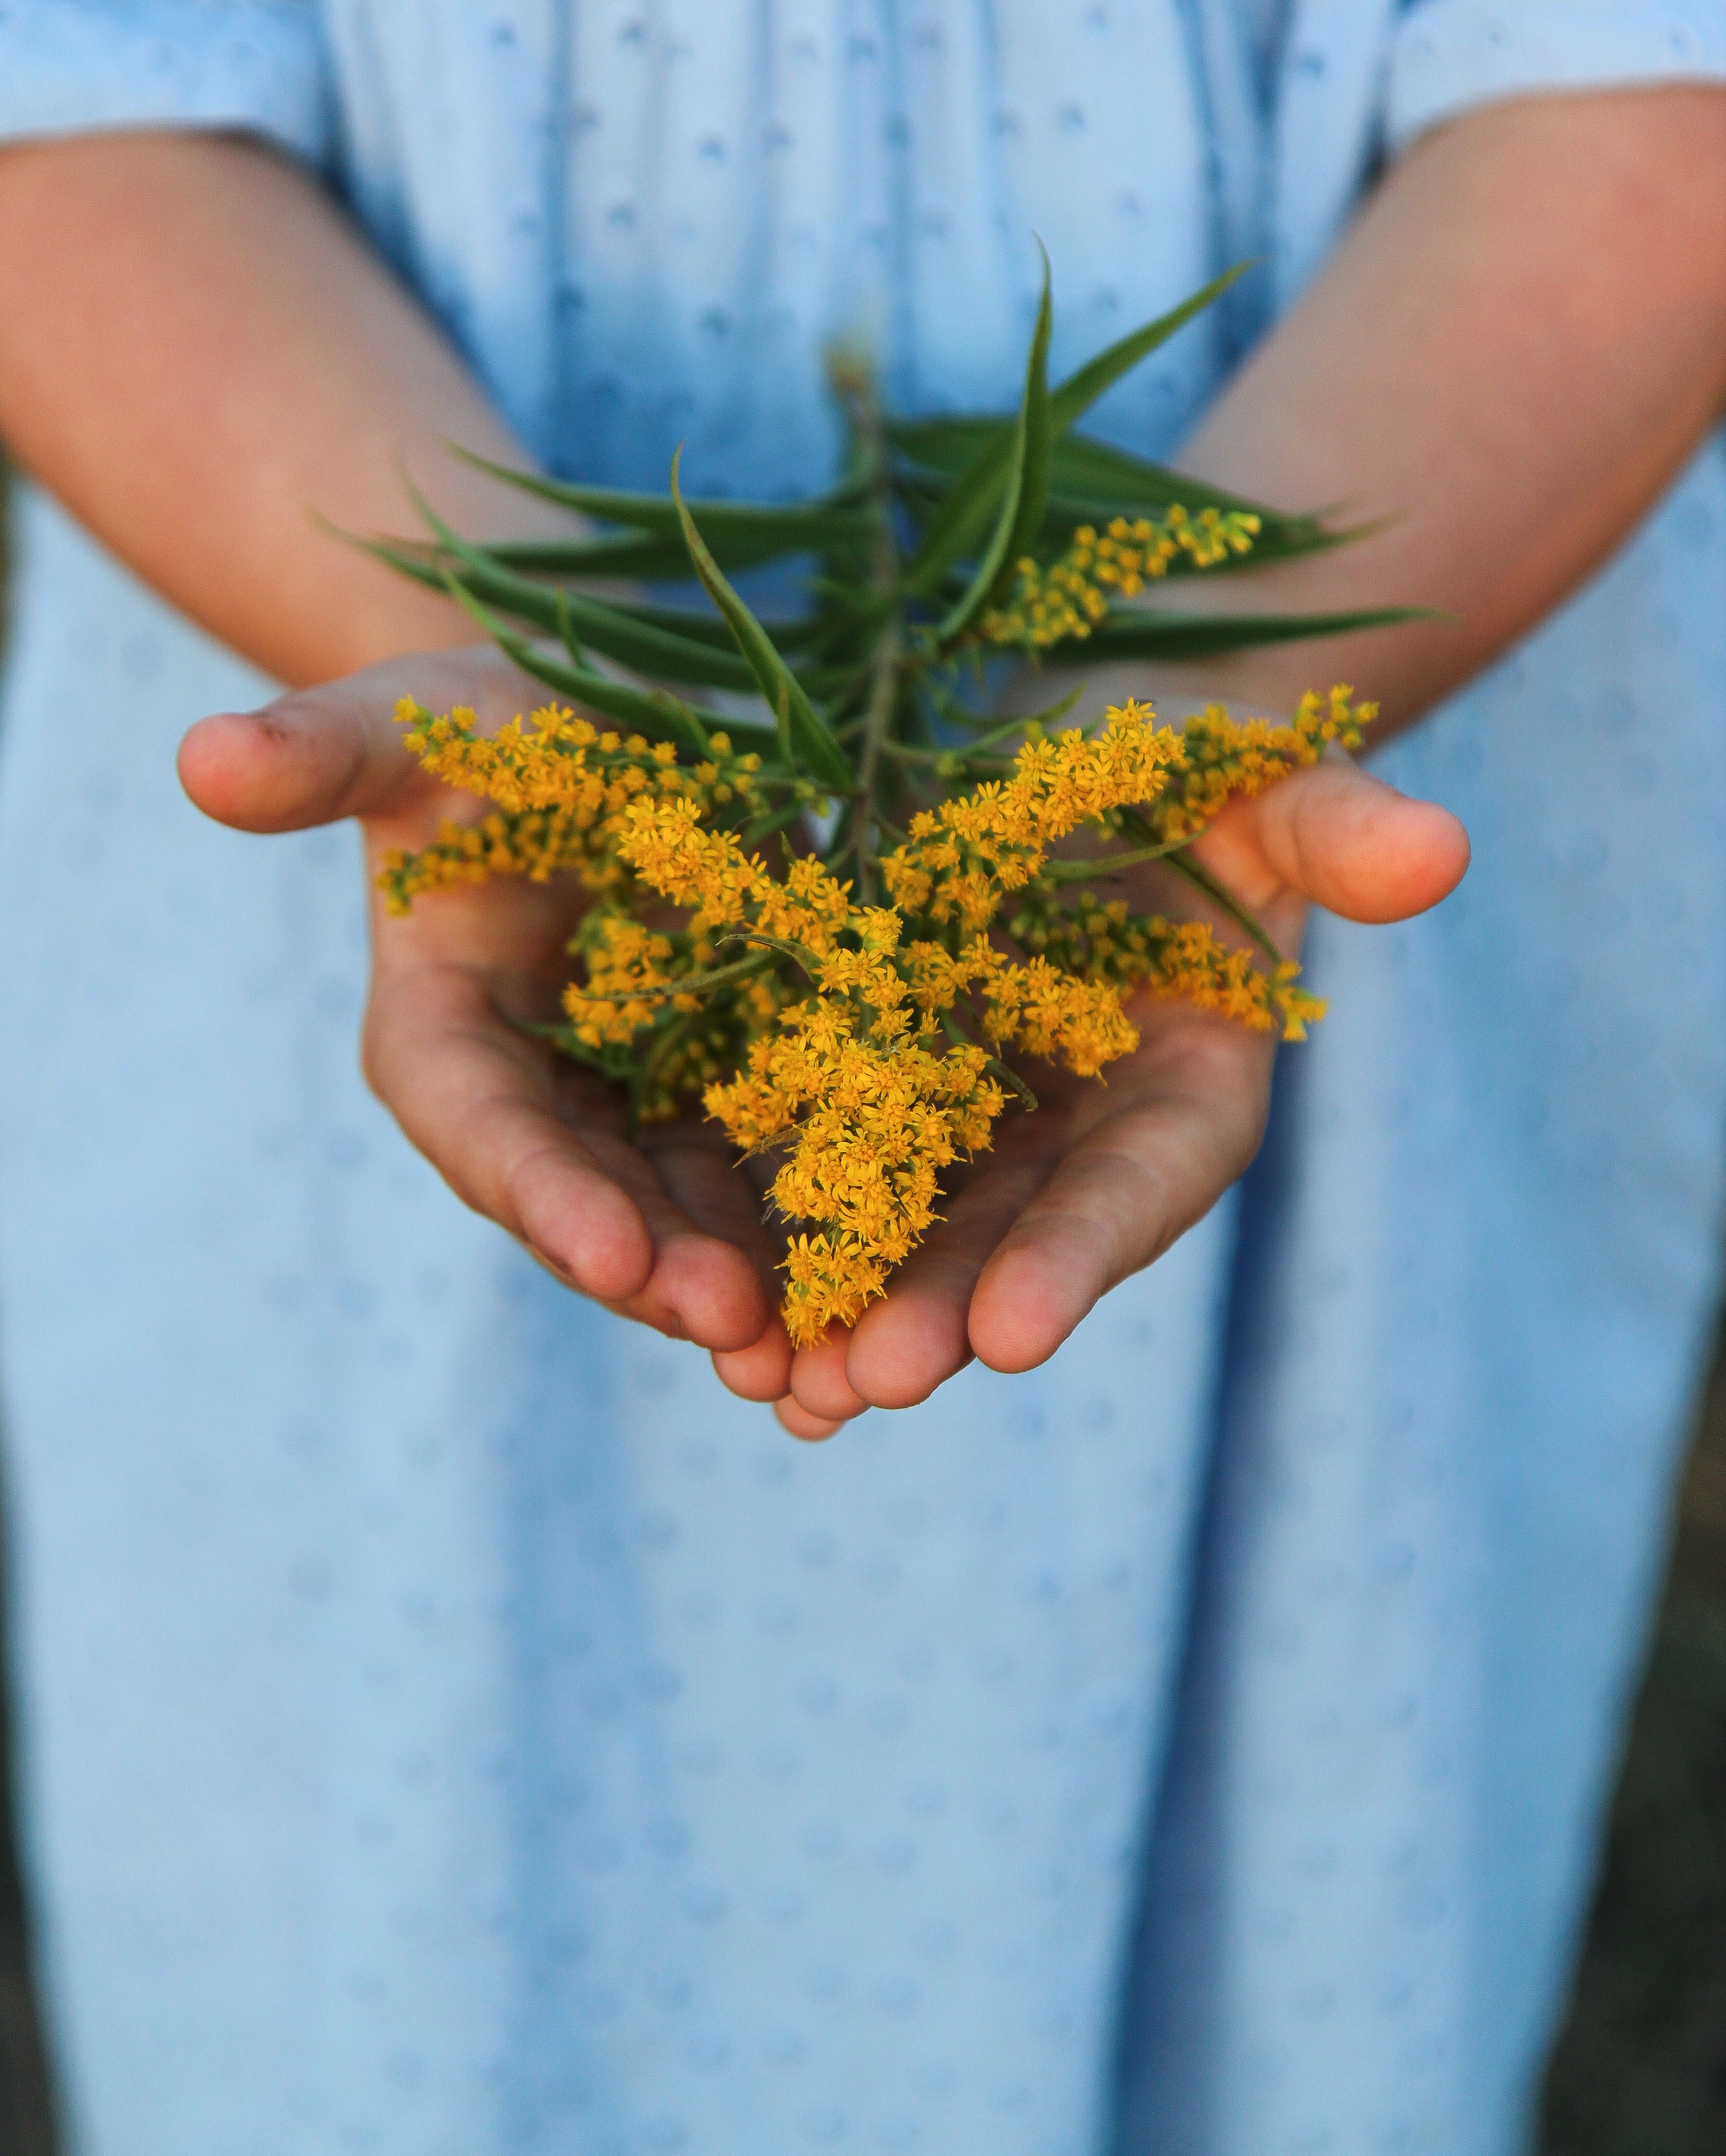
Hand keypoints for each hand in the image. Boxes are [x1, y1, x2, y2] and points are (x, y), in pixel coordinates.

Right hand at [178, 645, 795, 1384]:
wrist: (590, 727)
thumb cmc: (481, 725)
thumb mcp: (409, 721)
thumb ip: (319, 754)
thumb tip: (201, 757)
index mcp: (440, 1038)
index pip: (483, 1133)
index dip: (544, 1196)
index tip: (610, 1256)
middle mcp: (536, 1104)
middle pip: (594, 1209)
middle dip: (661, 1271)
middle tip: (737, 1322)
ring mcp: (636, 1113)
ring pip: (692, 1222)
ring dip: (752, 1285)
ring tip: (820, 1350)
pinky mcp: (730, 1094)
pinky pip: (777, 1180)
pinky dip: (826, 1235)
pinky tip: (893, 1289)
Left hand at [754, 757, 1467, 1440]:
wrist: (1077, 769)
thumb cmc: (1192, 772)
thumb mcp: (1265, 785)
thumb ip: (1341, 829)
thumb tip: (1440, 849)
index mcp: (1184, 1096)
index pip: (1136, 1191)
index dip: (1077, 1258)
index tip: (1013, 1334)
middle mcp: (1077, 1147)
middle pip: (1009, 1249)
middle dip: (940, 1316)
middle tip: (863, 1384)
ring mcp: (973, 1140)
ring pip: (906, 1247)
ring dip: (847, 1316)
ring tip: (781, 1385)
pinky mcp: (873, 1106)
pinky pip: (818, 1191)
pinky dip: (777, 1253)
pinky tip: (715, 1324)